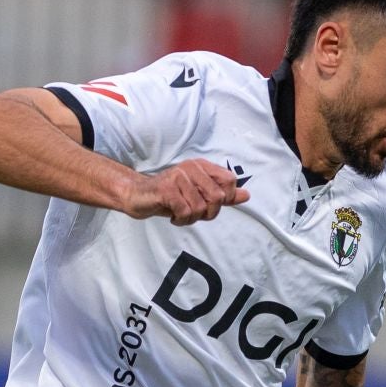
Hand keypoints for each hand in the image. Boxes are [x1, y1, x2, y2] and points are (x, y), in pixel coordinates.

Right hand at [126, 159, 248, 224]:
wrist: (139, 196)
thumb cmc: (170, 196)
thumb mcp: (199, 195)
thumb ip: (223, 195)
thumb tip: (246, 195)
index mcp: (202, 166)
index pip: (229, 181)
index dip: (225, 199)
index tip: (209, 205)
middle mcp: (192, 167)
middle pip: (218, 197)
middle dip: (208, 213)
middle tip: (194, 213)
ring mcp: (179, 176)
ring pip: (200, 208)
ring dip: (191, 219)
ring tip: (180, 214)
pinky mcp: (167, 189)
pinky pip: (185, 211)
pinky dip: (180, 220)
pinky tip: (173, 216)